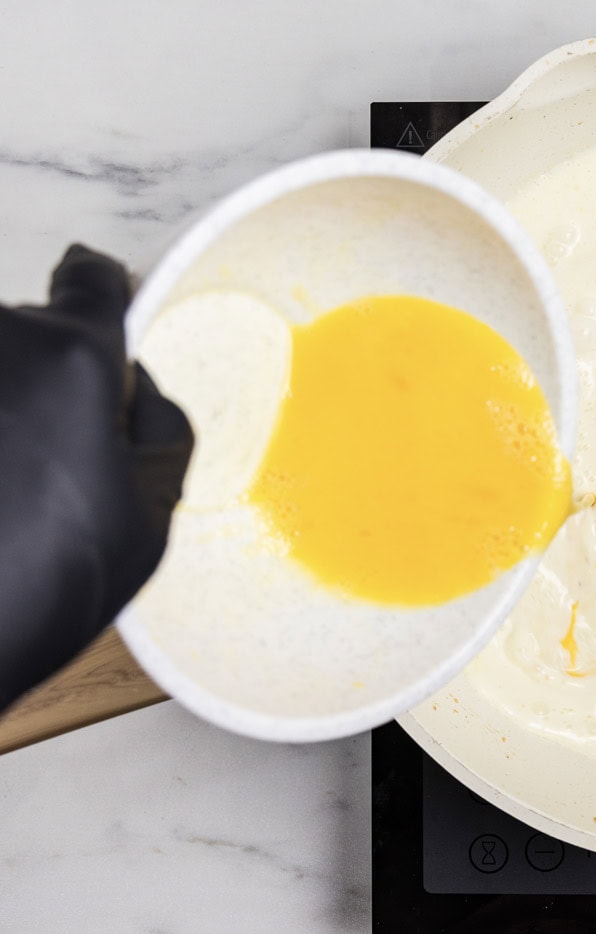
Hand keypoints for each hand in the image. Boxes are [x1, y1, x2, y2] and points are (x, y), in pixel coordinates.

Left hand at [0, 245, 192, 709]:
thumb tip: (135, 388)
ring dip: (3, 408)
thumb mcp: (150, 513)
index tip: (108, 313)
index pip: (92, 277)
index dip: (107, 296)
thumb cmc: (39, 585)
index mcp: (72, 358)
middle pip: (34, 333)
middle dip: (49, 379)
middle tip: (56, 461)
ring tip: (4, 487)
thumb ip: (158, 426)